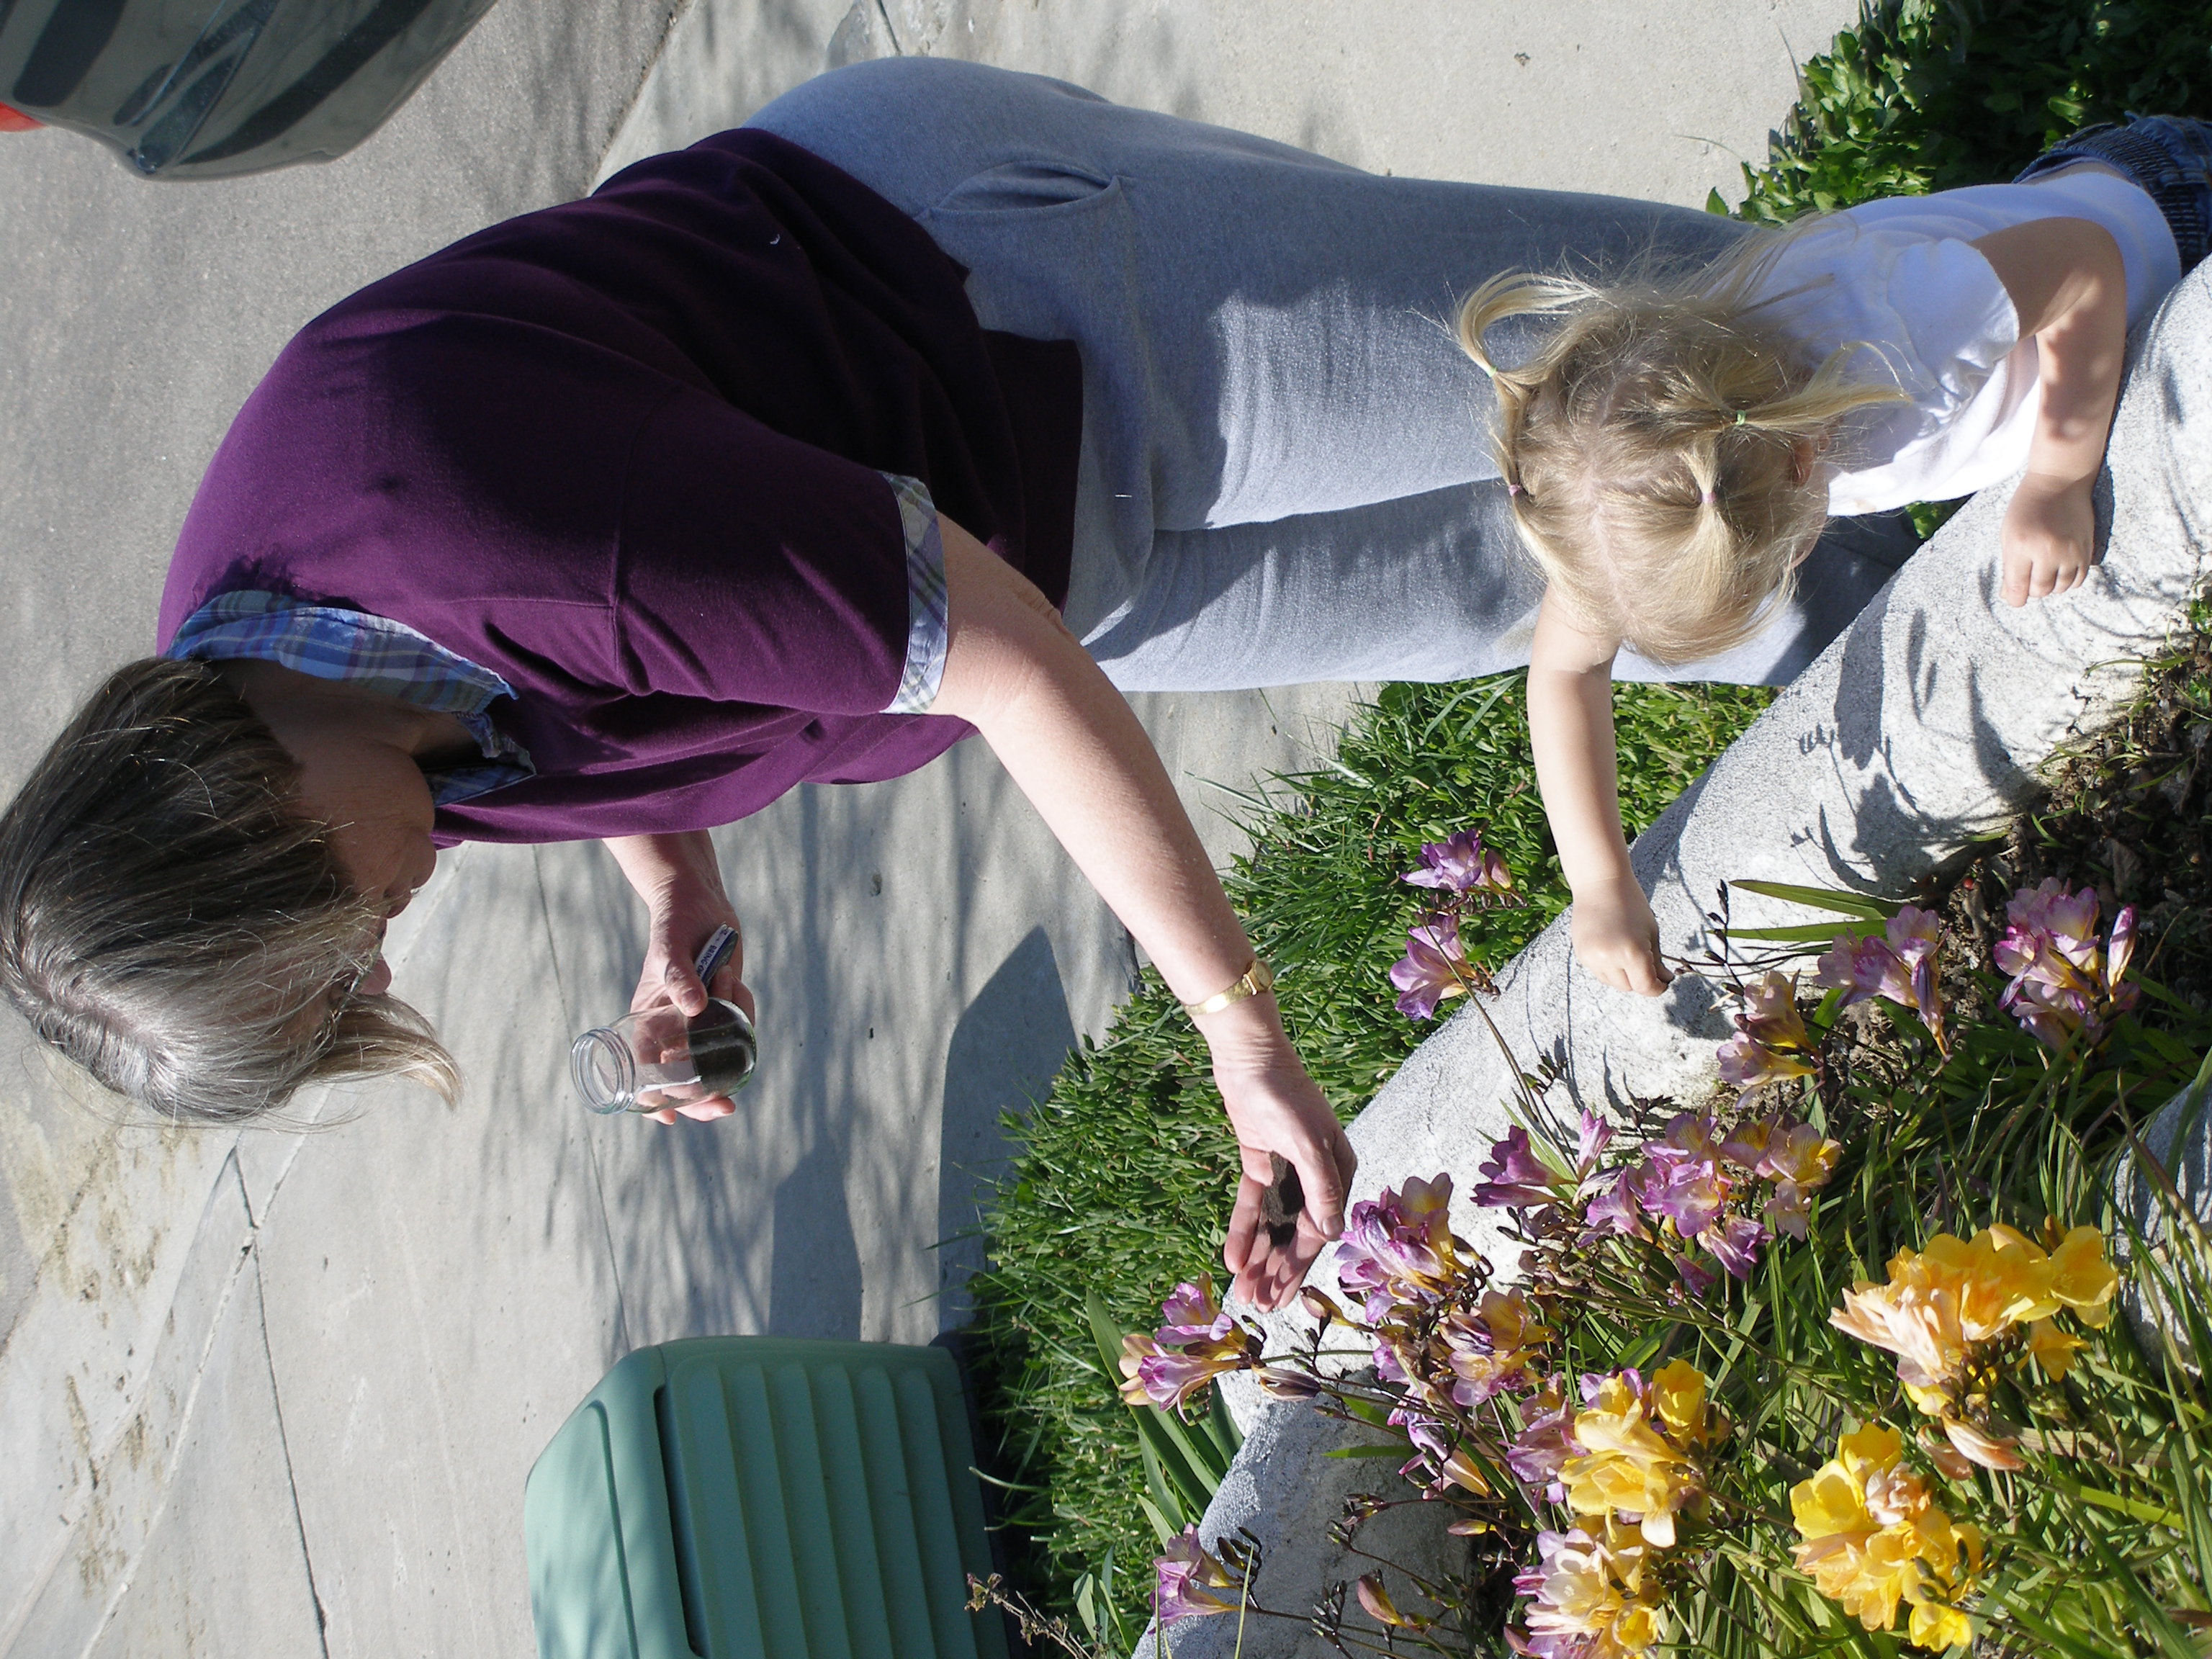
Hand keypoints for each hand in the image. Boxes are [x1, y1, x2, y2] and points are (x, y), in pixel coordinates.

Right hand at [630, 884, 754, 1124]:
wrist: (701, 903)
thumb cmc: (673, 926)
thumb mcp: (670, 951)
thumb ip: (680, 978)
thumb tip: (697, 1007)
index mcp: (647, 1023)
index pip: (645, 1073)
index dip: (654, 1102)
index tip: (668, 1119)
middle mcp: (674, 1029)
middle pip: (687, 1079)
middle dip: (705, 1097)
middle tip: (726, 1107)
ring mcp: (702, 1022)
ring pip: (722, 1053)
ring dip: (733, 1025)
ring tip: (723, 975)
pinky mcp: (726, 1010)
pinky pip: (742, 1026)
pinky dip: (744, 1006)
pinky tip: (732, 976)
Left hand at [1206, 1011, 1357, 1310]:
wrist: (1249, 1055)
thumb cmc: (1284, 1094)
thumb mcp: (1306, 1141)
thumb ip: (1320, 1188)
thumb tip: (1331, 1234)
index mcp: (1337, 1171)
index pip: (1316, 1231)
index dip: (1296, 1267)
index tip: (1279, 1297)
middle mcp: (1315, 1175)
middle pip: (1294, 1234)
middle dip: (1276, 1271)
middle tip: (1258, 1304)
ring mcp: (1286, 1169)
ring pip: (1272, 1224)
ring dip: (1259, 1256)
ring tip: (1243, 1290)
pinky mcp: (1260, 1160)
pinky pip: (1253, 1204)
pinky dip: (1243, 1229)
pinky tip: (1232, 1256)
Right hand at [1571, 875, 1671, 995]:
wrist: (1601, 884)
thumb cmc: (1631, 903)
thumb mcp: (1651, 932)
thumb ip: (1656, 961)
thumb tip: (1663, 980)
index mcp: (1633, 953)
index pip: (1646, 987)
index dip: (1657, 988)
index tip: (1662, 983)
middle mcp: (1610, 959)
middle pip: (1629, 987)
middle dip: (1640, 980)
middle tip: (1647, 965)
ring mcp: (1592, 958)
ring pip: (1612, 982)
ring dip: (1623, 976)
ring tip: (1627, 955)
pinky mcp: (1581, 954)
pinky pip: (1599, 972)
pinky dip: (1609, 968)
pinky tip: (1613, 949)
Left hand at [2001, 472, 2097, 606]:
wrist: (2060, 482)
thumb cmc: (2027, 508)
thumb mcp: (2008, 534)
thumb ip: (2009, 567)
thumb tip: (2011, 597)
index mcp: (2021, 546)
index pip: (2018, 589)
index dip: (2015, 598)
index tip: (2015, 596)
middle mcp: (2047, 551)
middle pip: (2040, 591)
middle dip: (2032, 588)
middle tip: (2029, 573)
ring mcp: (2070, 551)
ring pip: (2060, 588)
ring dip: (2051, 584)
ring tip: (2045, 567)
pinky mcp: (2087, 549)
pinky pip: (2078, 579)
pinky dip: (2068, 579)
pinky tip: (2060, 567)